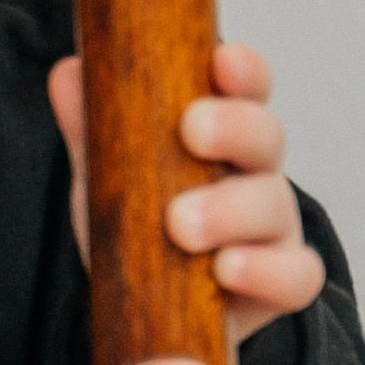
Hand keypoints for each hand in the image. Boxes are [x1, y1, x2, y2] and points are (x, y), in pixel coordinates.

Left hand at [48, 43, 325, 342]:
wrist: (153, 303)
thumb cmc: (143, 222)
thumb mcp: (109, 172)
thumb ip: (90, 127)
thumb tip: (67, 73)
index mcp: (222, 130)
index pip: (245, 86)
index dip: (243, 69)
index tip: (222, 61)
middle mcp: (255, 171)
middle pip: (267, 135)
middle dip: (235, 127)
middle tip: (192, 132)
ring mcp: (274, 227)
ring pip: (275, 204)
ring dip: (231, 209)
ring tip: (182, 226)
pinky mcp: (281, 280)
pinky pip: (297, 274)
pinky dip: (266, 271)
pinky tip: (227, 269)